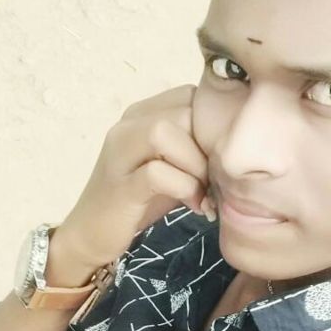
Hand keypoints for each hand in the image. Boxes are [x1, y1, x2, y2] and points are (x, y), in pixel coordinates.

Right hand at [59, 84, 209, 266]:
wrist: (91, 235)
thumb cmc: (137, 201)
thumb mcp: (172, 166)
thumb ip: (194, 148)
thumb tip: (239, 144)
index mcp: (141, 115)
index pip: (191, 95)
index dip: (213, 125)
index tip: (221, 158)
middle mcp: (126, 125)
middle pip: (183, 111)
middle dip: (208, 146)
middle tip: (216, 178)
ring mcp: (119, 154)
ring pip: (165, 133)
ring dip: (195, 165)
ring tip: (204, 192)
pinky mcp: (120, 185)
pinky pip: (158, 173)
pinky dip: (185, 189)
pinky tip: (194, 206)